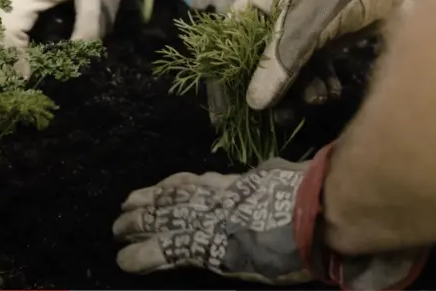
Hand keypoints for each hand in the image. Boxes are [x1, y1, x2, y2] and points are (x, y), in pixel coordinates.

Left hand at [112, 145, 425, 288]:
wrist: (319, 213)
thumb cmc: (318, 205)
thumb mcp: (296, 187)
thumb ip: (279, 182)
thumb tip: (278, 173)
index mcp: (244, 186)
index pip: (203, 183)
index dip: (177, 184)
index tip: (163, 185)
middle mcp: (221, 196)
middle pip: (176, 195)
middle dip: (150, 201)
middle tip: (125, 205)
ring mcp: (211, 218)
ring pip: (165, 217)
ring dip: (138, 224)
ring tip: (116, 229)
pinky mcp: (207, 244)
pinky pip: (168, 251)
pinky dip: (144, 256)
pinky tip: (125, 261)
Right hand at [217, 0, 435, 114]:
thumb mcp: (302, 23)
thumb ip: (278, 63)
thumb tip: (253, 104)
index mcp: (255, 5)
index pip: (228, 47)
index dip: (227, 79)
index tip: (229, 112)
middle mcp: (272, 18)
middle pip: (260, 64)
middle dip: (272, 91)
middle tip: (284, 116)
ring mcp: (299, 29)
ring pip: (290, 69)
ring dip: (301, 89)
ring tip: (319, 99)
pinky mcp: (325, 38)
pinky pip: (314, 68)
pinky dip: (321, 82)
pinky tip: (332, 92)